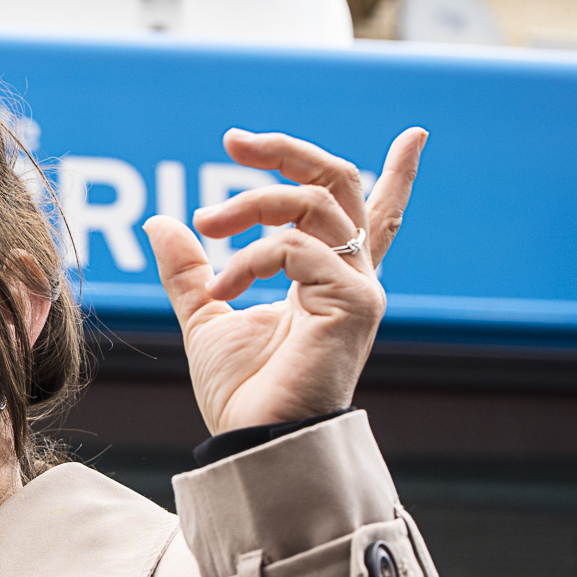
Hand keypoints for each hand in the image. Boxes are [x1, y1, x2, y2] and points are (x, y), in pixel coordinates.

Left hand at [143, 127, 426, 434]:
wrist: (253, 441)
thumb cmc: (241, 392)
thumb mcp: (207, 315)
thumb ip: (190, 270)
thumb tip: (162, 222)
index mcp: (329, 278)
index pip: (375, 216)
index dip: (400, 175)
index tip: (415, 135)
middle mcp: (353, 277)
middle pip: (339, 184)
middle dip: (288, 151)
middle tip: (233, 141)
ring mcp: (360, 288)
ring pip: (314, 202)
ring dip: (250, 204)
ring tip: (205, 225)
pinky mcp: (356, 303)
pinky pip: (297, 248)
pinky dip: (249, 258)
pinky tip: (222, 290)